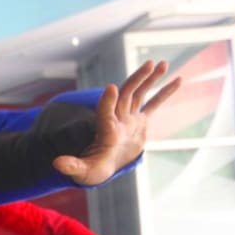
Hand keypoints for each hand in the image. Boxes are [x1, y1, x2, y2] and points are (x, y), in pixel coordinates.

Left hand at [53, 61, 180, 185]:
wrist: (101, 168)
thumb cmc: (91, 170)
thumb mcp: (81, 171)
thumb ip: (71, 166)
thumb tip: (56, 163)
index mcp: (105, 130)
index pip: (104, 113)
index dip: (106, 101)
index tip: (110, 88)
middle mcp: (117, 120)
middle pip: (125, 95)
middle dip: (136, 80)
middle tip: (148, 65)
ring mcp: (129, 119)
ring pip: (139, 94)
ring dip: (150, 79)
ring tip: (162, 63)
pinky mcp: (140, 122)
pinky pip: (153, 104)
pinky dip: (165, 93)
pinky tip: (178, 79)